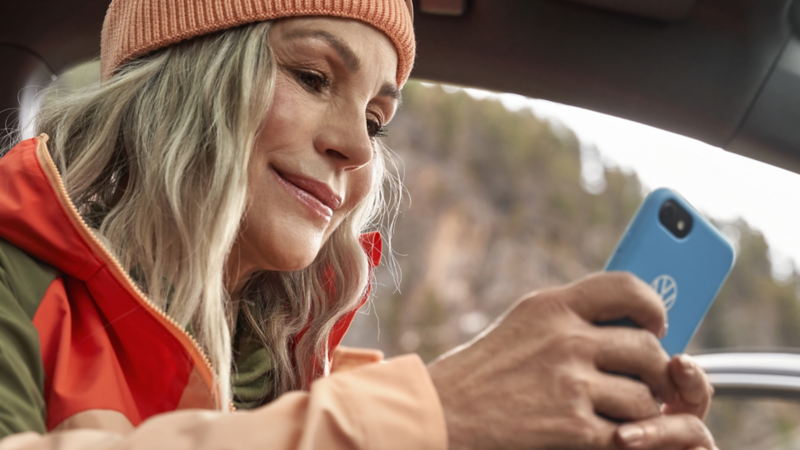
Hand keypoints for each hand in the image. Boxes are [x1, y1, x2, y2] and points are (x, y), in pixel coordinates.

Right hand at [427, 272, 714, 448]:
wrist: (444, 411)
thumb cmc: (485, 369)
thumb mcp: (524, 324)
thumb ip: (571, 317)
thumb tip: (630, 323)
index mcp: (552, 305)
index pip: (626, 288)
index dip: (653, 306)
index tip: (657, 324)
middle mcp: (566, 338)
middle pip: (648, 349)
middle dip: (654, 371)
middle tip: (644, 382)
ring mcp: (570, 382)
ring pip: (645, 396)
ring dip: (641, 410)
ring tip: (620, 412)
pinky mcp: (573, 426)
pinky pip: (629, 431)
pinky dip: (626, 436)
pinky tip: (606, 433)